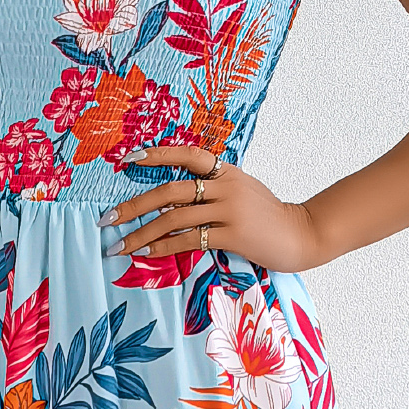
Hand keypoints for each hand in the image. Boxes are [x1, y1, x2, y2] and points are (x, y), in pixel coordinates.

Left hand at [100, 145, 325, 273]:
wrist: (302, 234)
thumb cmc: (267, 216)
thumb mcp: (241, 191)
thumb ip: (213, 188)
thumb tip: (172, 199)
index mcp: (226, 170)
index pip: (186, 154)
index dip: (156, 154)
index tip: (126, 160)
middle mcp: (226, 185)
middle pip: (170, 190)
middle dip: (133, 205)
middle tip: (106, 219)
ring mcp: (230, 209)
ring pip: (174, 218)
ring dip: (141, 233)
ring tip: (118, 245)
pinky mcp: (234, 234)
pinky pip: (189, 240)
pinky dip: (163, 247)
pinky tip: (145, 254)